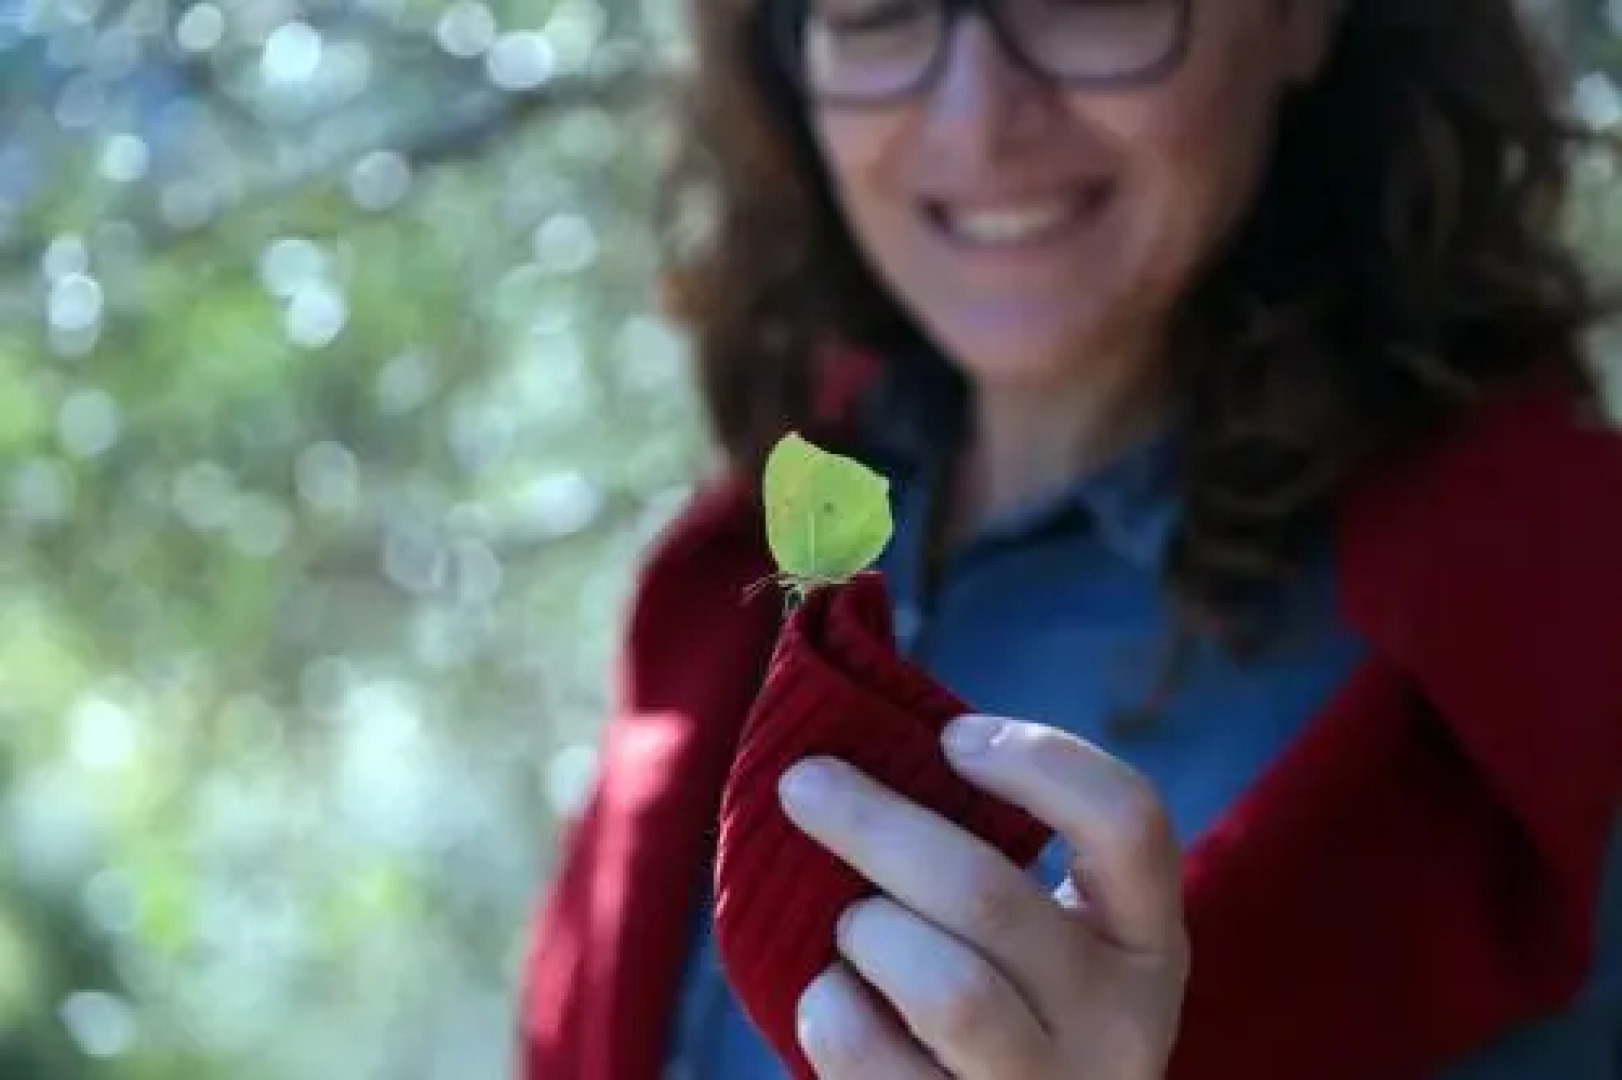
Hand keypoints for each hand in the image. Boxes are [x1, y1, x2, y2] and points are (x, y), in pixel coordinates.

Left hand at [778, 713, 1187, 1079]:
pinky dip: (830, 1009)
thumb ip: (991, 852)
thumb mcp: (1040, 937)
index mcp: (1145, 944)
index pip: (1130, 821)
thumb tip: (864, 730)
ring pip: (947, 989)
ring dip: (870, 931)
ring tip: (852, 926)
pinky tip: (833, 996)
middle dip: (877, 824)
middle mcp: (1120, 1026)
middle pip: (991, 897)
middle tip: (805, 783)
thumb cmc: (998, 1003)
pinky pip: (870, 1057)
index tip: (951, 737)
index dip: (1040, 760)